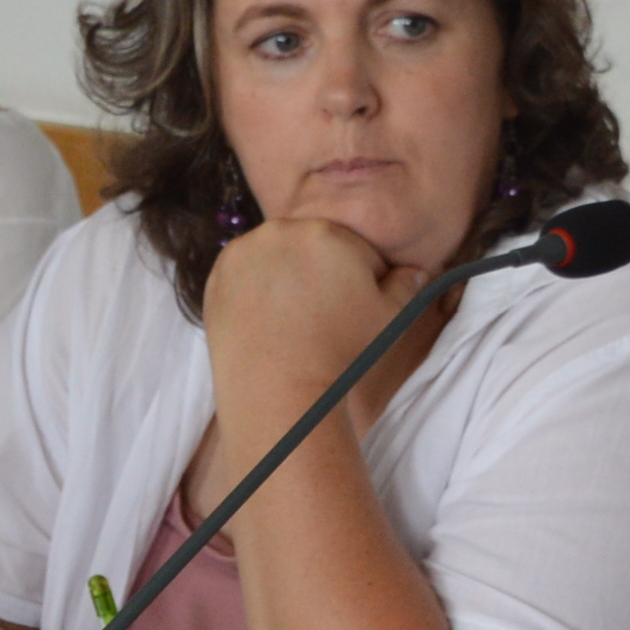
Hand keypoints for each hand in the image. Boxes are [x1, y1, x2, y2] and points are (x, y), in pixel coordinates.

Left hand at [198, 214, 407, 422]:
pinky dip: (256, 292)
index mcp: (326, 231)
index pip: (354, 248)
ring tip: (296, 324)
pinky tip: (269, 324)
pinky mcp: (216, 280)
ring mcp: (241, 254)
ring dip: (288, 279)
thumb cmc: (343, 357)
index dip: (362, 281)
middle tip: (323, 321)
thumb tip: (414, 270)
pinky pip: (246, 276)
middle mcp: (279, 230)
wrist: (280, 398)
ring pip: (277, 258)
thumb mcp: (391, 319)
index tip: (355, 313)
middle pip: (311, 248)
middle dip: (322, 275)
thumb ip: (406, 285)